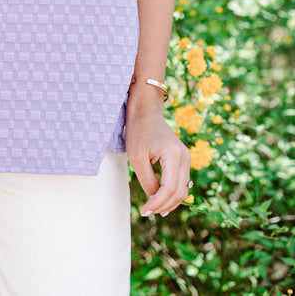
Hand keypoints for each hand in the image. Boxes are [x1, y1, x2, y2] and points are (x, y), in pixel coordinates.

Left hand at [125, 102, 191, 217]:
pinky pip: (181, 181)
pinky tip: (160, 199)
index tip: (143, 211)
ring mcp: (186, 157)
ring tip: (154, 210)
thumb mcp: (137, 158)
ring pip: (182, 189)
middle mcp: (185, 157)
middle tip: (147, 212)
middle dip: (164, 206)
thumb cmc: (138, 130)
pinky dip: (172, 192)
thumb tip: (154, 200)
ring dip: (169, 202)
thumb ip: (147, 181)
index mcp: (174, 156)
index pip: (169, 189)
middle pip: (179, 192)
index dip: (157, 204)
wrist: (145, 110)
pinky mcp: (182, 157)